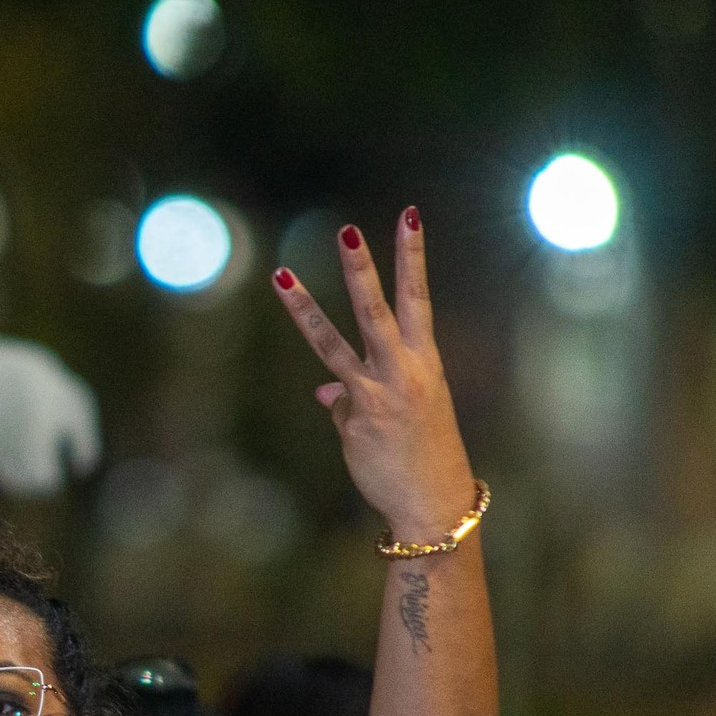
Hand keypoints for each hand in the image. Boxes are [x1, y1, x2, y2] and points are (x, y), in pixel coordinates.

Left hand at [272, 210, 477, 541]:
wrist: (434, 501)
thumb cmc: (422, 455)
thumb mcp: (399, 414)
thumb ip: (358, 395)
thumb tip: (323, 390)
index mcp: (424, 359)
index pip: (417, 296)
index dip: (412, 255)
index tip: (408, 215)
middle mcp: (405, 369)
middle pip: (378, 308)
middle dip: (362, 268)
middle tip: (348, 230)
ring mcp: (380, 391)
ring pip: (335, 340)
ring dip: (306, 308)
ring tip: (281, 275)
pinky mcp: (358, 416)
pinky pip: (336, 401)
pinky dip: (341, 411)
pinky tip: (366, 440)